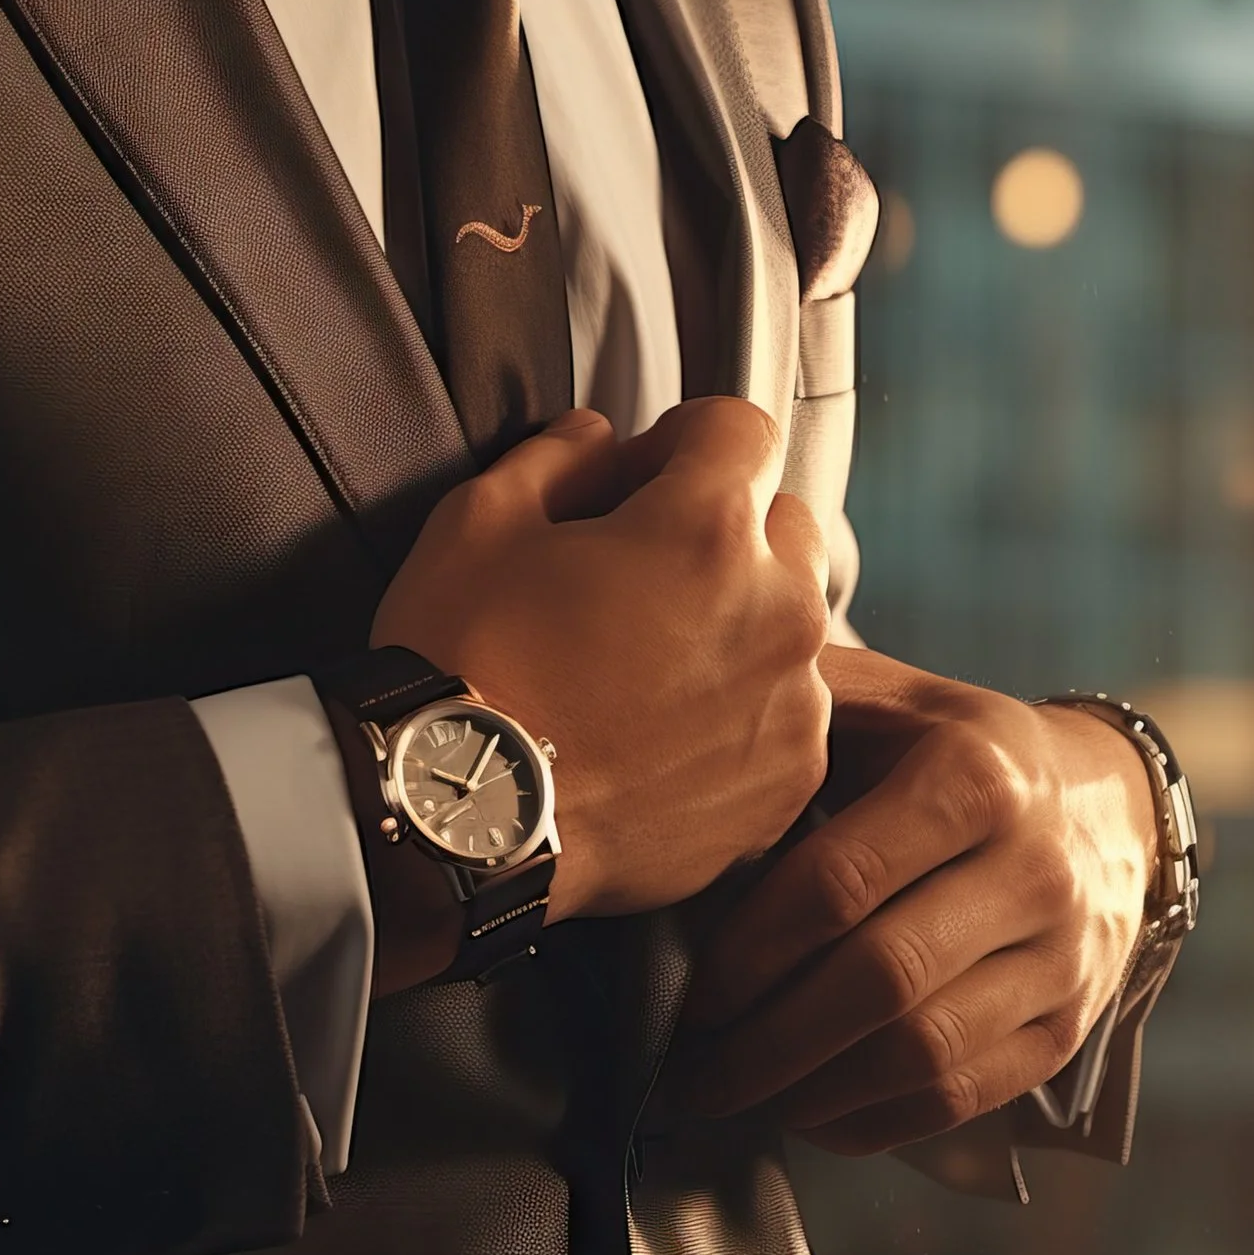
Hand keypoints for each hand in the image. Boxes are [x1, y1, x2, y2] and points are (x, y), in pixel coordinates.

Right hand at [369, 400, 832, 983]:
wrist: (461, 825)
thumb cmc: (461, 680)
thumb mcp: (477, 523)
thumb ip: (557, 457)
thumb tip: (596, 444)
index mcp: (708, 529)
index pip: (739, 430)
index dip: (682, 440)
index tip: (647, 475)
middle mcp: (775, 611)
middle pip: (784, 525)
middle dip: (722, 533)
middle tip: (640, 574)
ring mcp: (792, 703)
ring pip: (792, 625)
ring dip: (737, 625)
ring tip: (644, 666)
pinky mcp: (788, 781)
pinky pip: (787, 714)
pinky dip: (742, 711)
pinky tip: (660, 729)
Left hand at [680, 646, 1155, 1154]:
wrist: (1104, 800)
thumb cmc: (951, 748)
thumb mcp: (889, 698)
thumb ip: (797, 714)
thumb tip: (667, 756)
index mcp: (973, 774)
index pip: (840, 882)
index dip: (749, 952)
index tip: (688, 995)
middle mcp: (1033, 867)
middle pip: (881, 980)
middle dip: (766, 1043)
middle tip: (687, 1073)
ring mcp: (1063, 954)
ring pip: (923, 1054)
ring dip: (811, 1093)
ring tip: (736, 1098)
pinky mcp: (1071, 1024)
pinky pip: (963, 1095)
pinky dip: (874, 1121)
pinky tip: (809, 1111)